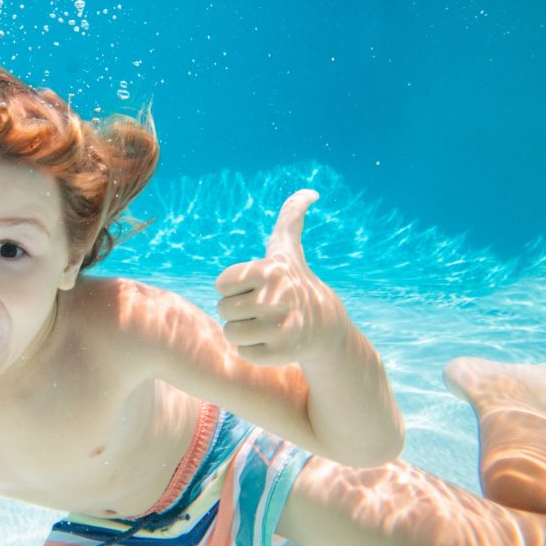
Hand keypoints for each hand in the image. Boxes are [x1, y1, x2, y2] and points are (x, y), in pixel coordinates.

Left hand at [215, 189, 347, 366]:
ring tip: (264, 325)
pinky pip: (243, 353)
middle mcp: (274, 297)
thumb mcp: (288, 250)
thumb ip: (290, 218)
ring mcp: (279, 327)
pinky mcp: (281, 354)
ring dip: (243, 332)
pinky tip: (272, 341)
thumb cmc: (295, 282)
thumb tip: (309, 192)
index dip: (234, 288)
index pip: (220, 284)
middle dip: (237, 311)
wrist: (325, 325)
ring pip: (230, 333)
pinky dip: (254, 350)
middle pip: (223, 310)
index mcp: (267, 271)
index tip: (254, 287)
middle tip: (260, 309)